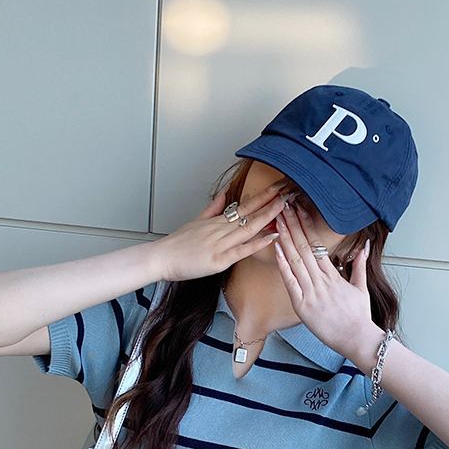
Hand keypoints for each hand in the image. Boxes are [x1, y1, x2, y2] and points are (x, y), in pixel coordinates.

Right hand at [156, 182, 294, 282]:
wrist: (160, 257)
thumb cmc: (176, 244)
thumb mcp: (195, 221)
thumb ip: (212, 208)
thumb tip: (223, 195)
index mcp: (217, 222)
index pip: (244, 206)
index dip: (263, 197)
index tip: (278, 188)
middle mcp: (220, 229)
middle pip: (250, 213)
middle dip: (271, 202)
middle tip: (288, 190)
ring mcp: (220, 244)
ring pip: (249, 228)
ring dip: (268, 216)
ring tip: (285, 207)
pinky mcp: (218, 260)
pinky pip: (241, 250)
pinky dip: (258, 243)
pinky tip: (272, 236)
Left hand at [273, 201, 381, 359]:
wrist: (358, 339)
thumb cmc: (359, 317)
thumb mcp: (361, 288)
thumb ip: (361, 265)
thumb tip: (364, 246)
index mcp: (333, 275)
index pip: (317, 243)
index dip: (307, 224)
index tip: (299, 209)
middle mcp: (321, 280)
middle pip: (304, 246)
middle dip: (293, 224)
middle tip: (283, 206)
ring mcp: (312, 292)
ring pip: (296, 259)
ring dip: (286, 238)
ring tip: (278, 220)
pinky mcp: (303, 306)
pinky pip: (291, 282)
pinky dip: (283, 264)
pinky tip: (277, 248)